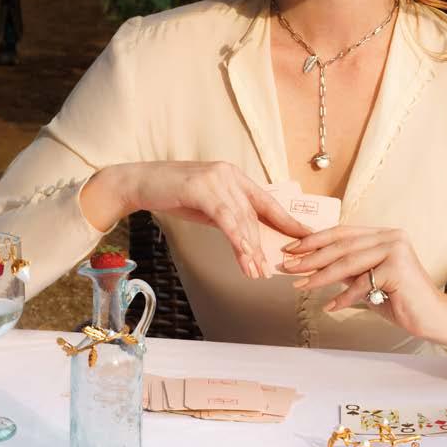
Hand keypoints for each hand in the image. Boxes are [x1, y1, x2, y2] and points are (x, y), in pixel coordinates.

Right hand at [109, 161, 310, 279]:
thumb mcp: (206, 205)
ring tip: (258, 272)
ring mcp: (217, 180)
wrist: (139, 182)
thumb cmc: (171, 193)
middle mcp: (231, 175)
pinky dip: (238, 240)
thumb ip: (228, 215)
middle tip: (275, 268)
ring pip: (243, 220)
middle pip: (256, 215)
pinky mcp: (203, 189)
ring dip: (251, 249)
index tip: (307, 236)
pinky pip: (226, 220)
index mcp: (235, 177)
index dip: (288, 220)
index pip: (267, 201)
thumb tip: (248, 238)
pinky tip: (245, 257)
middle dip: (266, 244)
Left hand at [279, 226, 446, 348]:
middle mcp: (391, 236)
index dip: (314, 240)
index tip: (291, 250)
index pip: (342, 232)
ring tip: (300, 286)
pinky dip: (344, 297)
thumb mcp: (367, 281)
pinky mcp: (398, 268)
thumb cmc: (400, 299)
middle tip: (288, 268)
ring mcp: (396, 250)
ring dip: (320, 276)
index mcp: (383, 234)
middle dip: (311, 257)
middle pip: (342, 246)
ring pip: (348, 262)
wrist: (432, 318)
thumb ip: (347, 270)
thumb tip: (312, 264)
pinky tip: (330, 307)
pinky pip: (362, 283)